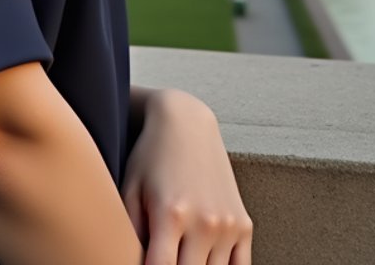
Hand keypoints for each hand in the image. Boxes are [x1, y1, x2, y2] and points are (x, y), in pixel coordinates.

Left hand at [121, 87, 252, 264]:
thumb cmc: (151, 157)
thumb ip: (131, 234)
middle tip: (164, 255)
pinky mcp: (244, 225)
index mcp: (171, 215)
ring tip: (181, 253)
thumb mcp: (130, 190)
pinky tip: (204, 260)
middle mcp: (204, 223)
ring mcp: (228, 225)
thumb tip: (130, 262)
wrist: (186, 124)